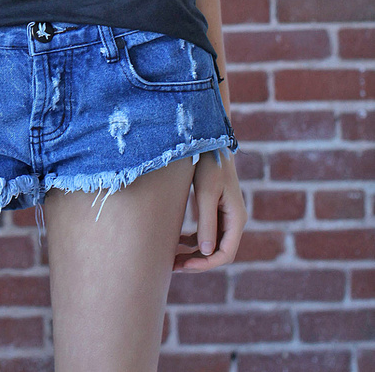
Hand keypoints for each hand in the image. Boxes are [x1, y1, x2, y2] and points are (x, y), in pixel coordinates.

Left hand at [173, 149, 246, 271]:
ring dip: (194, 254)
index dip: (206, 264)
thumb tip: (207, 251)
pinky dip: (194, 241)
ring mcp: (226, 217)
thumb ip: (207, 222)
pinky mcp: (216, 211)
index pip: (225, 254)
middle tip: (173, 266)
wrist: (212, 142)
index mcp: (236, 218)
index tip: (185, 265)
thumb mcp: (207, 193)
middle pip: (218, 253)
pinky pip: (207, 234)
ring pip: (212, 245)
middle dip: (197, 262)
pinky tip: (178, 242)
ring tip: (172, 259)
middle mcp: (234, 221)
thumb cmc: (210, 165)